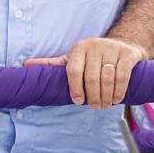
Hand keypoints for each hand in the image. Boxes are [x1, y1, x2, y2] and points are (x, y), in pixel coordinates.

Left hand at [25, 37, 144, 109]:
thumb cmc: (93, 57)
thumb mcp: (73, 58)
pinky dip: (119, 91)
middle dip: (93, 97)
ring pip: (107, 78)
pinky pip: (122, 76)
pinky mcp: (127, 54)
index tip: (78, 101)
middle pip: (91, 77)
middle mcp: (95, 45)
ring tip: (105, 105)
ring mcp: (112, 49)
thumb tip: (25, 65)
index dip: (75, 89)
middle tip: (94, 107)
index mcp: (79, 48)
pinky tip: (116, 99)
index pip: (73, 70)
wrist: (123, 45)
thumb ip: (52, 64)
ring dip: (106, 97)